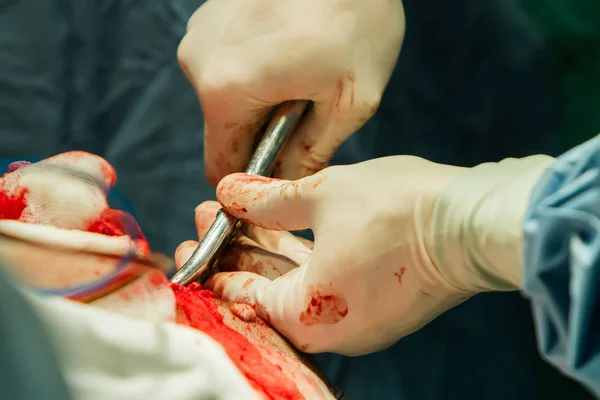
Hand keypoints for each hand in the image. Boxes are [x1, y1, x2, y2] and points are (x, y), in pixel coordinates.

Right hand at [177, 0, 404, 183]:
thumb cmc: (358, 16)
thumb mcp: (350, 101)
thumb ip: (311, 154)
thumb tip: (284, 184)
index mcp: (226, 90)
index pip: (221, 165)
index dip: (251, 179)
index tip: (281, 172)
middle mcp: (199, 61)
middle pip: (225, 129)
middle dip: (264, 132)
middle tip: (310, 109)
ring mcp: (202, 32)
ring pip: (227, 95)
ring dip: (262, 98)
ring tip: (305, 72)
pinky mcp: (212, 15)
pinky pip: (228, 62)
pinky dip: (256, 68)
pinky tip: (292, 49)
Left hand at [179, 157, 470, 354]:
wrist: (474, 223)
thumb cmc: (398, 210)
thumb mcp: (321, 195)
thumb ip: (267, 200)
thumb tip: (229, 192)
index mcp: (306, 313)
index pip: (242, 291)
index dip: (216, 257)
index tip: (200, 231)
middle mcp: (332, 329)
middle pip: (269, 289)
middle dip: (241, 248)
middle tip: (215, 216)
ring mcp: (360, 321)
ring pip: (301, 285)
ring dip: (273, 249)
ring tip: (246, 214)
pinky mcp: (384, 304)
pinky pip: (330, 284)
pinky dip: (308, 257)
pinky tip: (292, 226)